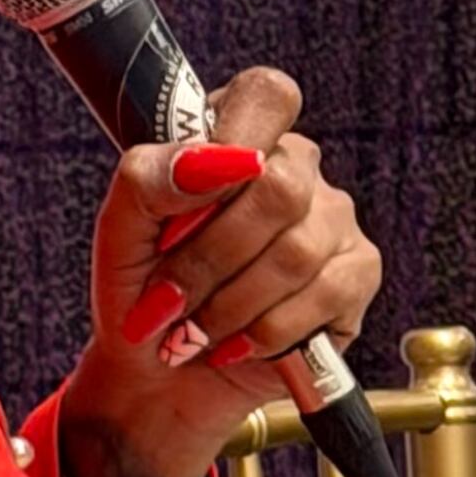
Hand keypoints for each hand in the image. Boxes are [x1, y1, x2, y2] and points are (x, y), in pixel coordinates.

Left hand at [57, 68, 383, 476]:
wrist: (158, 379)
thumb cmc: (141, 294)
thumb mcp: (118, 234)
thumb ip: (149, 178)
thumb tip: (214, 159)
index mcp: (237, 139)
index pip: (266, 97)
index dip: (237, 138)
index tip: (191, 197)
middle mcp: (294, 169)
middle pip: (279, 187)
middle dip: (210, 259)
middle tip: (168, 300)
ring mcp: (333, 219)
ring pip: (297, 251)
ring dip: (229, 306)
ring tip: (194, 332)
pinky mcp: (357, 273)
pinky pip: (325, 294)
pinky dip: (267, 331)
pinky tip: (238, 344)